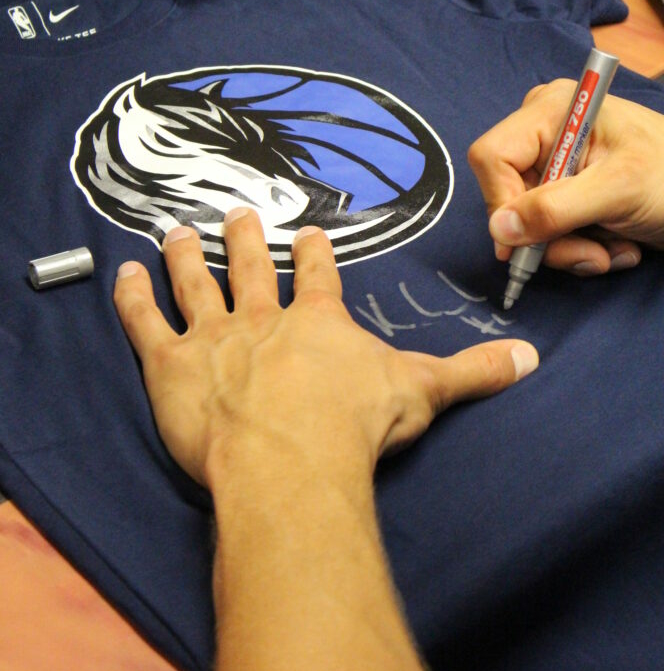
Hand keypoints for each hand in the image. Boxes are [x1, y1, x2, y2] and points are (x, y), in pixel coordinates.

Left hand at [113, 209, 537, 488]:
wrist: (291, 457)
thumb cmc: (355, 425)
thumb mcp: (423, 392)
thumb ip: (473, 371)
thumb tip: (532, 359)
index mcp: (318, 321)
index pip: (316, 277)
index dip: (311, 254)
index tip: (306, 233)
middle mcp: (262, 319)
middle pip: (251, 268)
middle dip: (244, 239)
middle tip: (236, 213)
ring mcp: (213, 338)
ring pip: (195, 284)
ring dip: (185, 256)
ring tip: (177, 230)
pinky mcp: (170, 366)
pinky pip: (146, 323)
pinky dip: (132, 297)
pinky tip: (122, 273)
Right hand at [468, 81, 663, 275]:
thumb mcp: (618, 190)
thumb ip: (555, 208)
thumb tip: (499, 230)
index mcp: (550, 111)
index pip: (493, 157)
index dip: (503, 202)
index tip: (531, 241)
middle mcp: (544, 134)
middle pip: (508, 197)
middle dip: (550, 237)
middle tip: (592, 254)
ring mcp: (553, 166)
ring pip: (528, 224)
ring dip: (570, 249)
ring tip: (614, 249)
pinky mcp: (565, 194)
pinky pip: (549, 232)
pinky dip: (580, 248)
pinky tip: (616, 244)